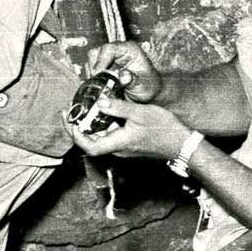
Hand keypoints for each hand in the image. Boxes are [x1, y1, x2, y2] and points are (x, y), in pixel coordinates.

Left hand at [69, 95, 188, 160]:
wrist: (182, 143)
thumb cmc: (164, 130)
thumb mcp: (140, 113)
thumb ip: (119, 107)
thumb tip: (100, 102)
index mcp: (118, 143)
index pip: (89, 146)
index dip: (75, 134)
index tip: (70, 119)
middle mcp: (118, 148)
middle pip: (91, 140)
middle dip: (79, 125)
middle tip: (71, 109)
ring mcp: (124, 146)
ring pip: (101, 136)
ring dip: (91, 123)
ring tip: (85, 105)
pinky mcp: (129, 142)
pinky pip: (111, 134)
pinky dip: (104, 122)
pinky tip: (105, 109)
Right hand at [89, 41, 161, 102]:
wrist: (148, 95)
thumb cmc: (149, 86)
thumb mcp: (144, 84)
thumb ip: (133, 80)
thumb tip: (122, 76)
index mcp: (129, 49)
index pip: (109, 49)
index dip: (101, 61)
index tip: (97, 73)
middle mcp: (118, 52)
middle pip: (96, 53)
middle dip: (95, 68)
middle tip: (98, 82)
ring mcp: (110, 60)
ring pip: (91, 62)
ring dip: (93, 74)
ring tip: (101, 85)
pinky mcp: (104, 69)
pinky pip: (91, 71)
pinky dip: (93, 79)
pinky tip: (100, 86)